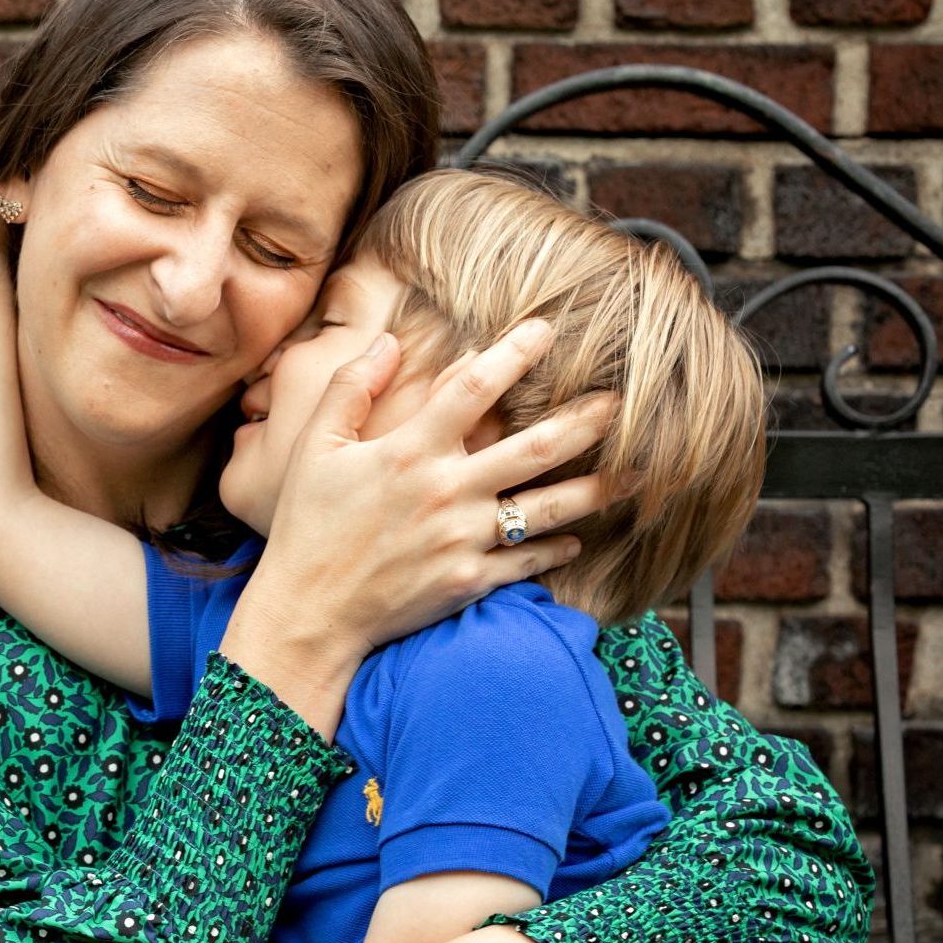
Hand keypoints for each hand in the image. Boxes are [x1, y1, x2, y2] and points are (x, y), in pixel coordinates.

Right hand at [220, 321, 614, 735]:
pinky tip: (578, 537)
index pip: (473, 388)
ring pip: (548, 507)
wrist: (308, 614)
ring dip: (598, 487)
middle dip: (585, 421)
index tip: (545, 329)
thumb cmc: (305, 526)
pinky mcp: (469, 582)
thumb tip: (389, 340)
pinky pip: (528, 561)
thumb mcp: (313, 448)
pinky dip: (558, 548)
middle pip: (536, 447)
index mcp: (408, 451)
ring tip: (637, 471)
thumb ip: (351, 387)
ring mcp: (463, 540)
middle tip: (621, 401)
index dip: (513, 353)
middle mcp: (446, 492)